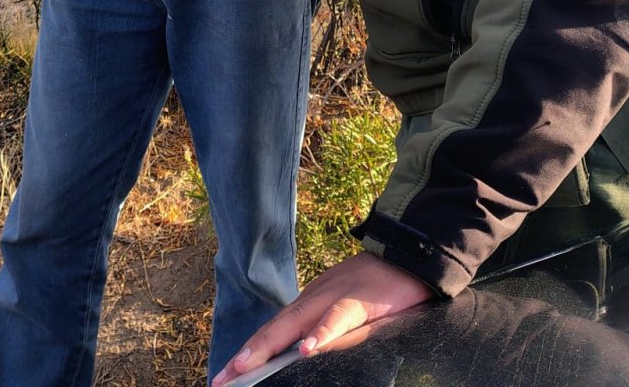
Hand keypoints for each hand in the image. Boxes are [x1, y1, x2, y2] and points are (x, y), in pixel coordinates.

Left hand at [211, 253, 431, 385]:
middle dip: (247, 354)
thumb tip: (303, 356)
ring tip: (246, 365)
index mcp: (311, 303)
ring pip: (297, 323)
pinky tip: (308, 349)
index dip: (251, 351)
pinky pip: (338, 319)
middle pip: (276, 329)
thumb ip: (325, 329)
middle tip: (221, 378)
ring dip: (269, 345)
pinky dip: (322, 333)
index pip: (275, 331)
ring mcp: (334, 297)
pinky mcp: (359, 301)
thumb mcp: (345, 310)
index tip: (226, 373)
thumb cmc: (377, 288)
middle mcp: (315, 298)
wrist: (406, 254)